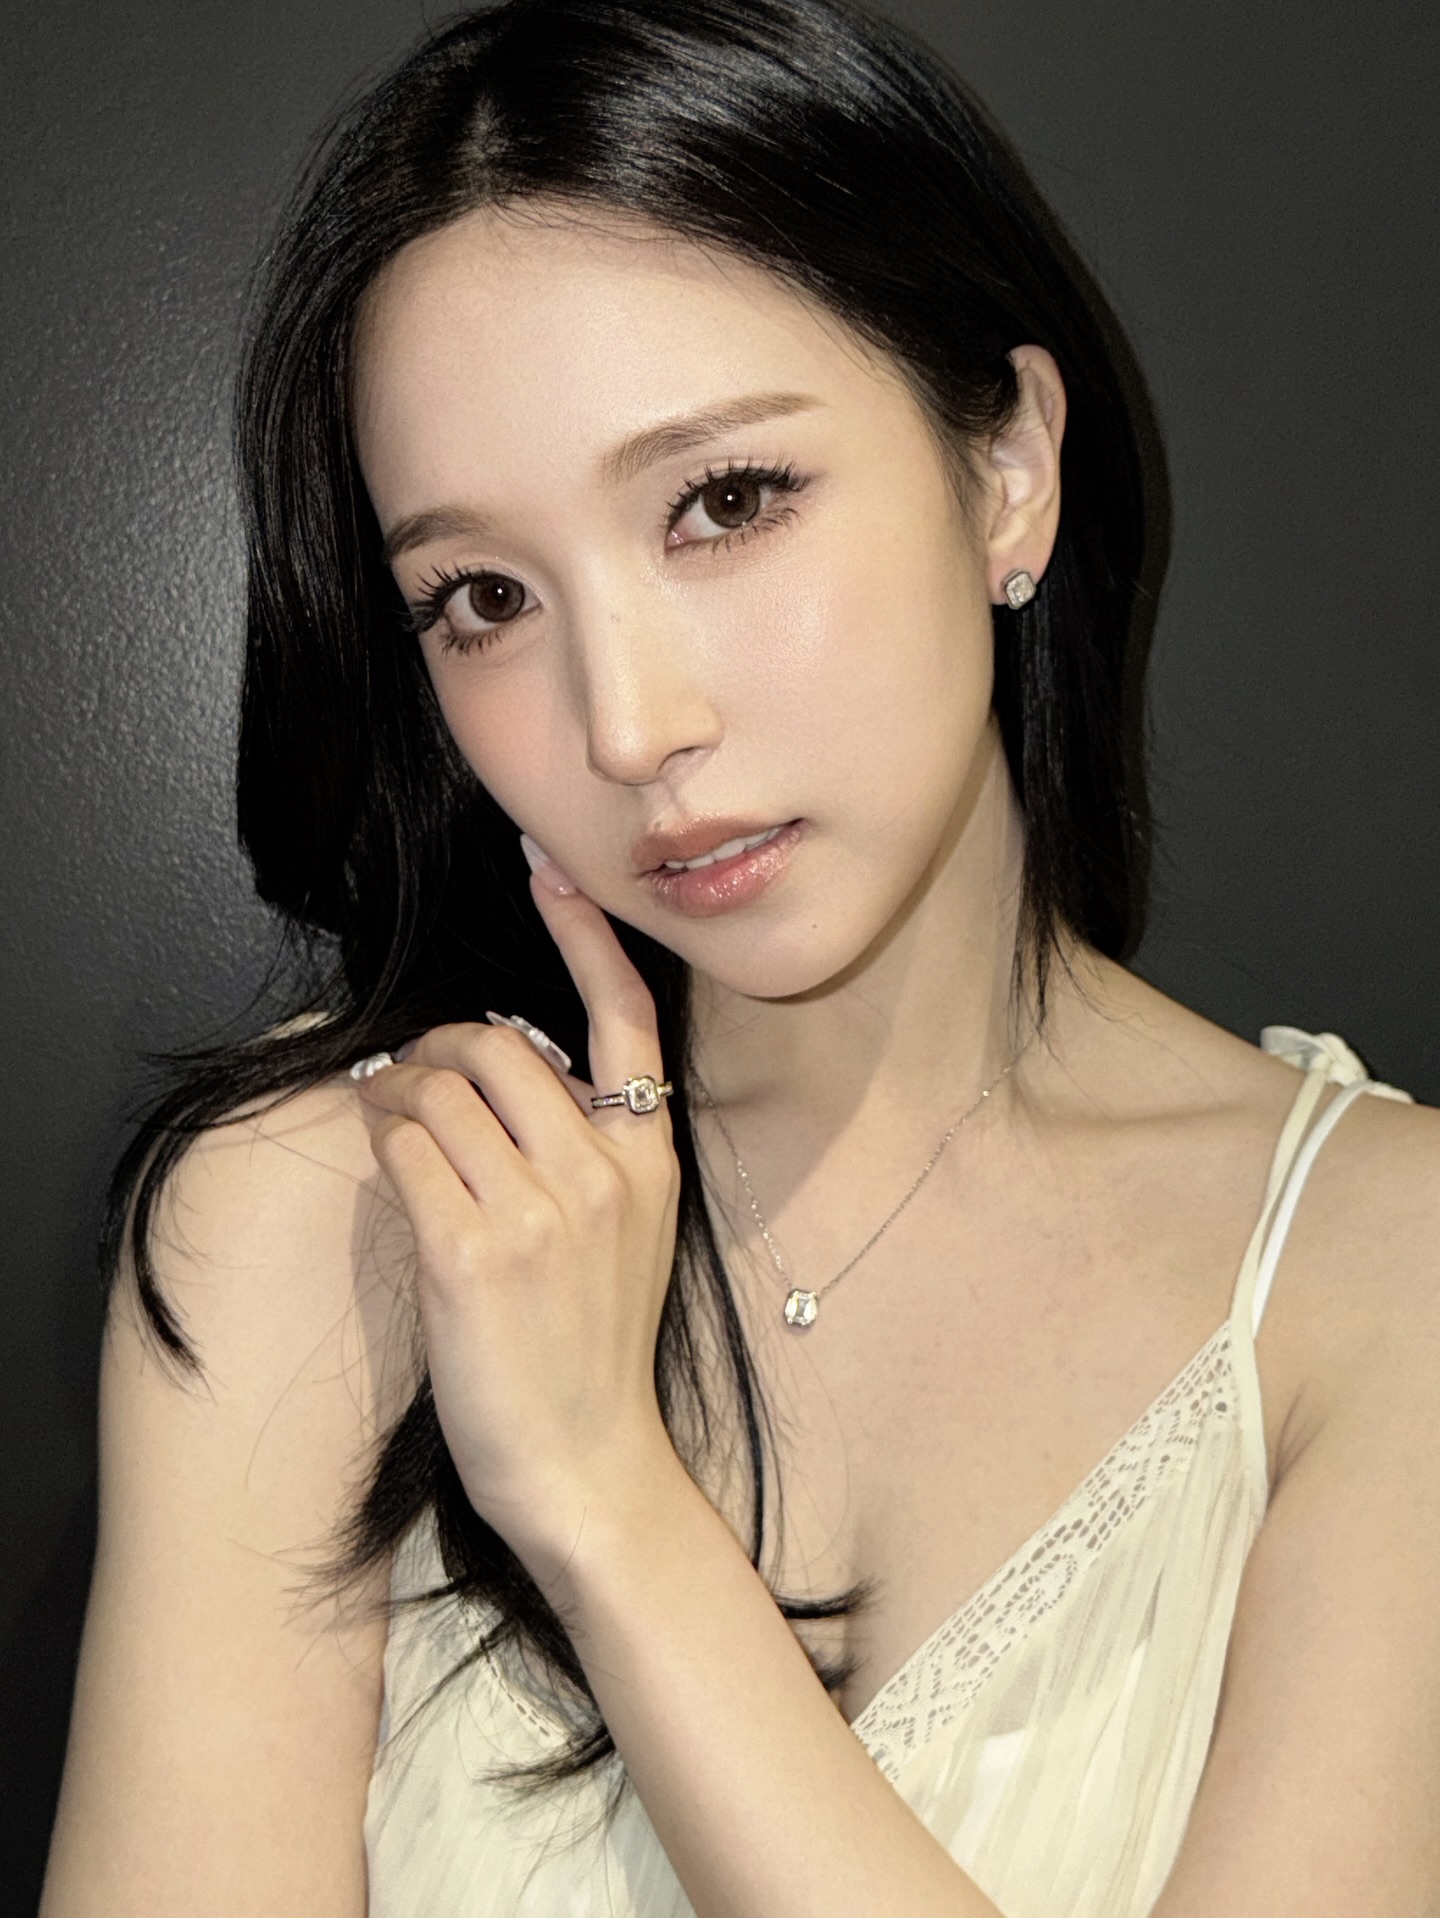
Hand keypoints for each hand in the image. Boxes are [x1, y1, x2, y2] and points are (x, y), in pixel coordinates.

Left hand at [356, 863, 682, 1585]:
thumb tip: (505, 1066)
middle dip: (438, 1045)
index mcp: (649, 1157)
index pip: (624, 1019)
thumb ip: (589, 1147)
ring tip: (388, 1113)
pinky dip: (383, 1135)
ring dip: (396, 1089)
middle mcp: (602, 1169)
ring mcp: (539, 1209)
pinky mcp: (471, 1250)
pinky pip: (406, 1147)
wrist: (589, 1464)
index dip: (584, 935)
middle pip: (498, 1044)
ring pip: (441, 1089)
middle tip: (410, 1072)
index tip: (550, 870)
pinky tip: (386, 1152)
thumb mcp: (631, 1235)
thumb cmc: (595, 1351)